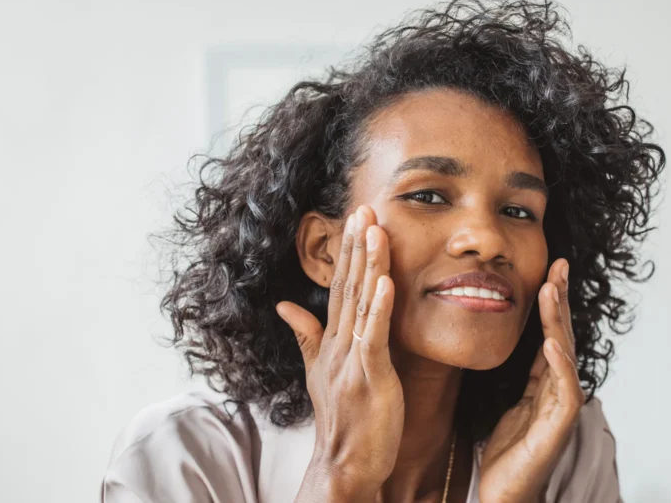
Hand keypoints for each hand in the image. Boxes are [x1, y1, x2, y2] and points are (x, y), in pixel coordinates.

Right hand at [275, 205, 402, 501]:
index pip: (340, 286)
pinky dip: (378, 309)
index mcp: (332, 340)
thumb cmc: (341, 418)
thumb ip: (305, 334)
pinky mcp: (368, 377)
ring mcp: (351, 360)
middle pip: (348, 286)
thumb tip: (284, 304)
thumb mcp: (320, 370)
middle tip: (364, 207)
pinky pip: (372, 337)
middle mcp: (338, 344)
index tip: (357, 217)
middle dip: (356, 246)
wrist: (344, 462)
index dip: (348, 251)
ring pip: (360, 304)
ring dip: (368, 264)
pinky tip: (386, 282)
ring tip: (375, 229)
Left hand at [479, 258, 584, 502]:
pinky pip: (563, 391)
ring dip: (558, 322)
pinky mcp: (558, 427)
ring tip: (552, 291)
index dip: (553, 304)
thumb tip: (533, 346)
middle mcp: (559, 391)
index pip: (552, 334)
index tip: (551, 270)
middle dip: (560, 301)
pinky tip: (552, 344)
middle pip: (562, 337)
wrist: (505, 495)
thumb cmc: (510, 455)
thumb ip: (527, 378)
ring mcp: (561, 408)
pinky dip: (559, 365)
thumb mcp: (515, 405)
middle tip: (559, 266)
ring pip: (564, 356)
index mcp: (547, 384)